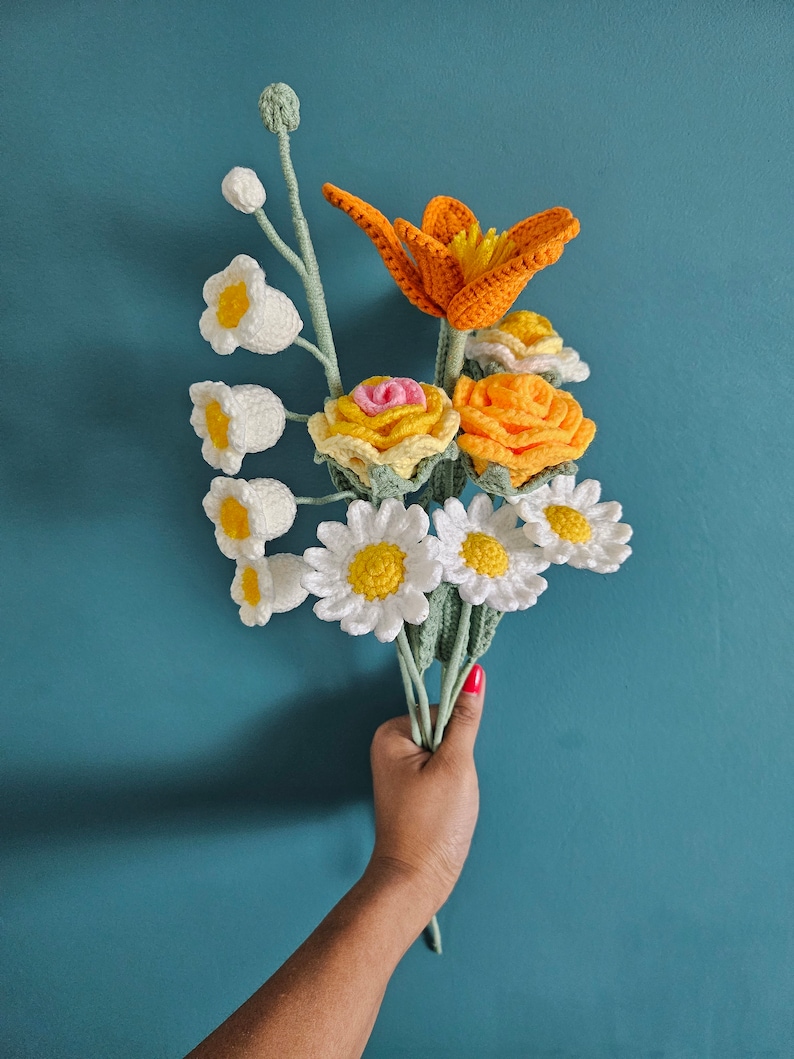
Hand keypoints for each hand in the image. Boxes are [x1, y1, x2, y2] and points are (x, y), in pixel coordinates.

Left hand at [365, 666, 485, 919]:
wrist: (416, 880)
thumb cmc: (432, 825)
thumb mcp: (455, 765)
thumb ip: (466, 719)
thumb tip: (474, 674)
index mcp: (391, 733)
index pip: (440, 710)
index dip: (457, 737)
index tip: (452, 768)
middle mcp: (389, 745)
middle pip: (442, 730)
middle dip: (457, 757)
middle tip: (449, 789)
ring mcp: (398, 768)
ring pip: (445, 753)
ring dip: (456, 774)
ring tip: (446, 801)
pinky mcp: (409, 788)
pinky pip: (439, 772)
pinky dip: (450, 787)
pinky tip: (444, 808)